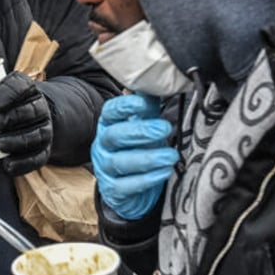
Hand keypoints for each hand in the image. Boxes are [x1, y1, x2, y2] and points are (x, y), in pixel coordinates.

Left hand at [0, 71, 52, 175]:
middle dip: (11, 116)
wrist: (27, 122)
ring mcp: (45, 127)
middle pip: (31, 109)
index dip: (9, 92)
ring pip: (37, 133)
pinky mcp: (45, 149)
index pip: (21, 84)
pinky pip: (39, 157)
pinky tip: (8, 166)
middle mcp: (39, 105)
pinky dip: (23, 163)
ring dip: (18, 139)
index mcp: (24, 88)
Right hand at [90, 93, 178, 218]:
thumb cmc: (138, 149)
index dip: (125, 106)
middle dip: (140, 131)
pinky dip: (146, 180)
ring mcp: (105, 168)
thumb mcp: (143, 126)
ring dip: (148, 158)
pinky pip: (126, 186)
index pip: (110, 112)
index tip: (145, 104)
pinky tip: (164, 172)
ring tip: (171, 156)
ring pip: (120, 162)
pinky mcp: (113, 190)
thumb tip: (160, 84)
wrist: (128, 187)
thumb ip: (148, 108)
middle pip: (114, 136)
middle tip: (165, 128)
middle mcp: (103, 145)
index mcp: (109, 125)